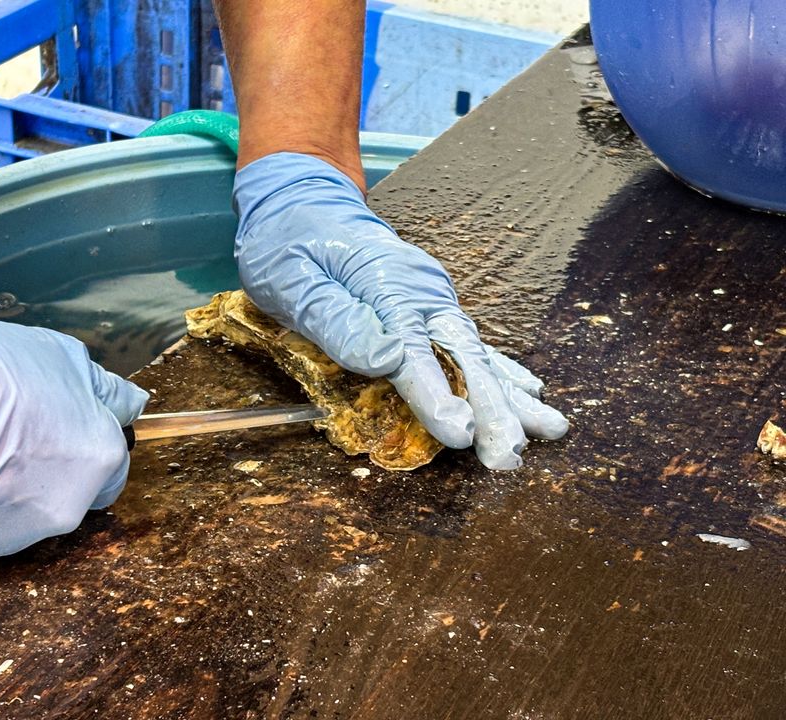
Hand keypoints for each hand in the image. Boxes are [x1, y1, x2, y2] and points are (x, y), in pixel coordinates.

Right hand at [0, 295, 147, 571]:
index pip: (115, 463)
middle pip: (71, 492)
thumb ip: (102, 389)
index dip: (88, 440)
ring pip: (22, 514)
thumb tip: (128, 401)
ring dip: (7, 488)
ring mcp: (16, 538)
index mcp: (99, 458)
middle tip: (13, 434)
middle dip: (51, 469)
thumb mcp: (60, 356)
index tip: (65, 425)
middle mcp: (67, 507)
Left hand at [233, 153, 567, 469]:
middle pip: (462, 355)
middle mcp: (420, 291)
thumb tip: (388, 360)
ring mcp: (430, 296)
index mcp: (385, 285)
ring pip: (476, 352)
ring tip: (551, 429)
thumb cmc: (286, 242)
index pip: (414, 350)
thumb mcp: (292, 281)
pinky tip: (528, 392)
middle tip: (512, 453)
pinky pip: (469, 343)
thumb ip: (338, 322)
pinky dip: (500, 371)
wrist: (300, 198)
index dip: (437, 396)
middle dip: (491, 407)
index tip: (461, 435)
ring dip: (508, 395)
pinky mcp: (429, 304)